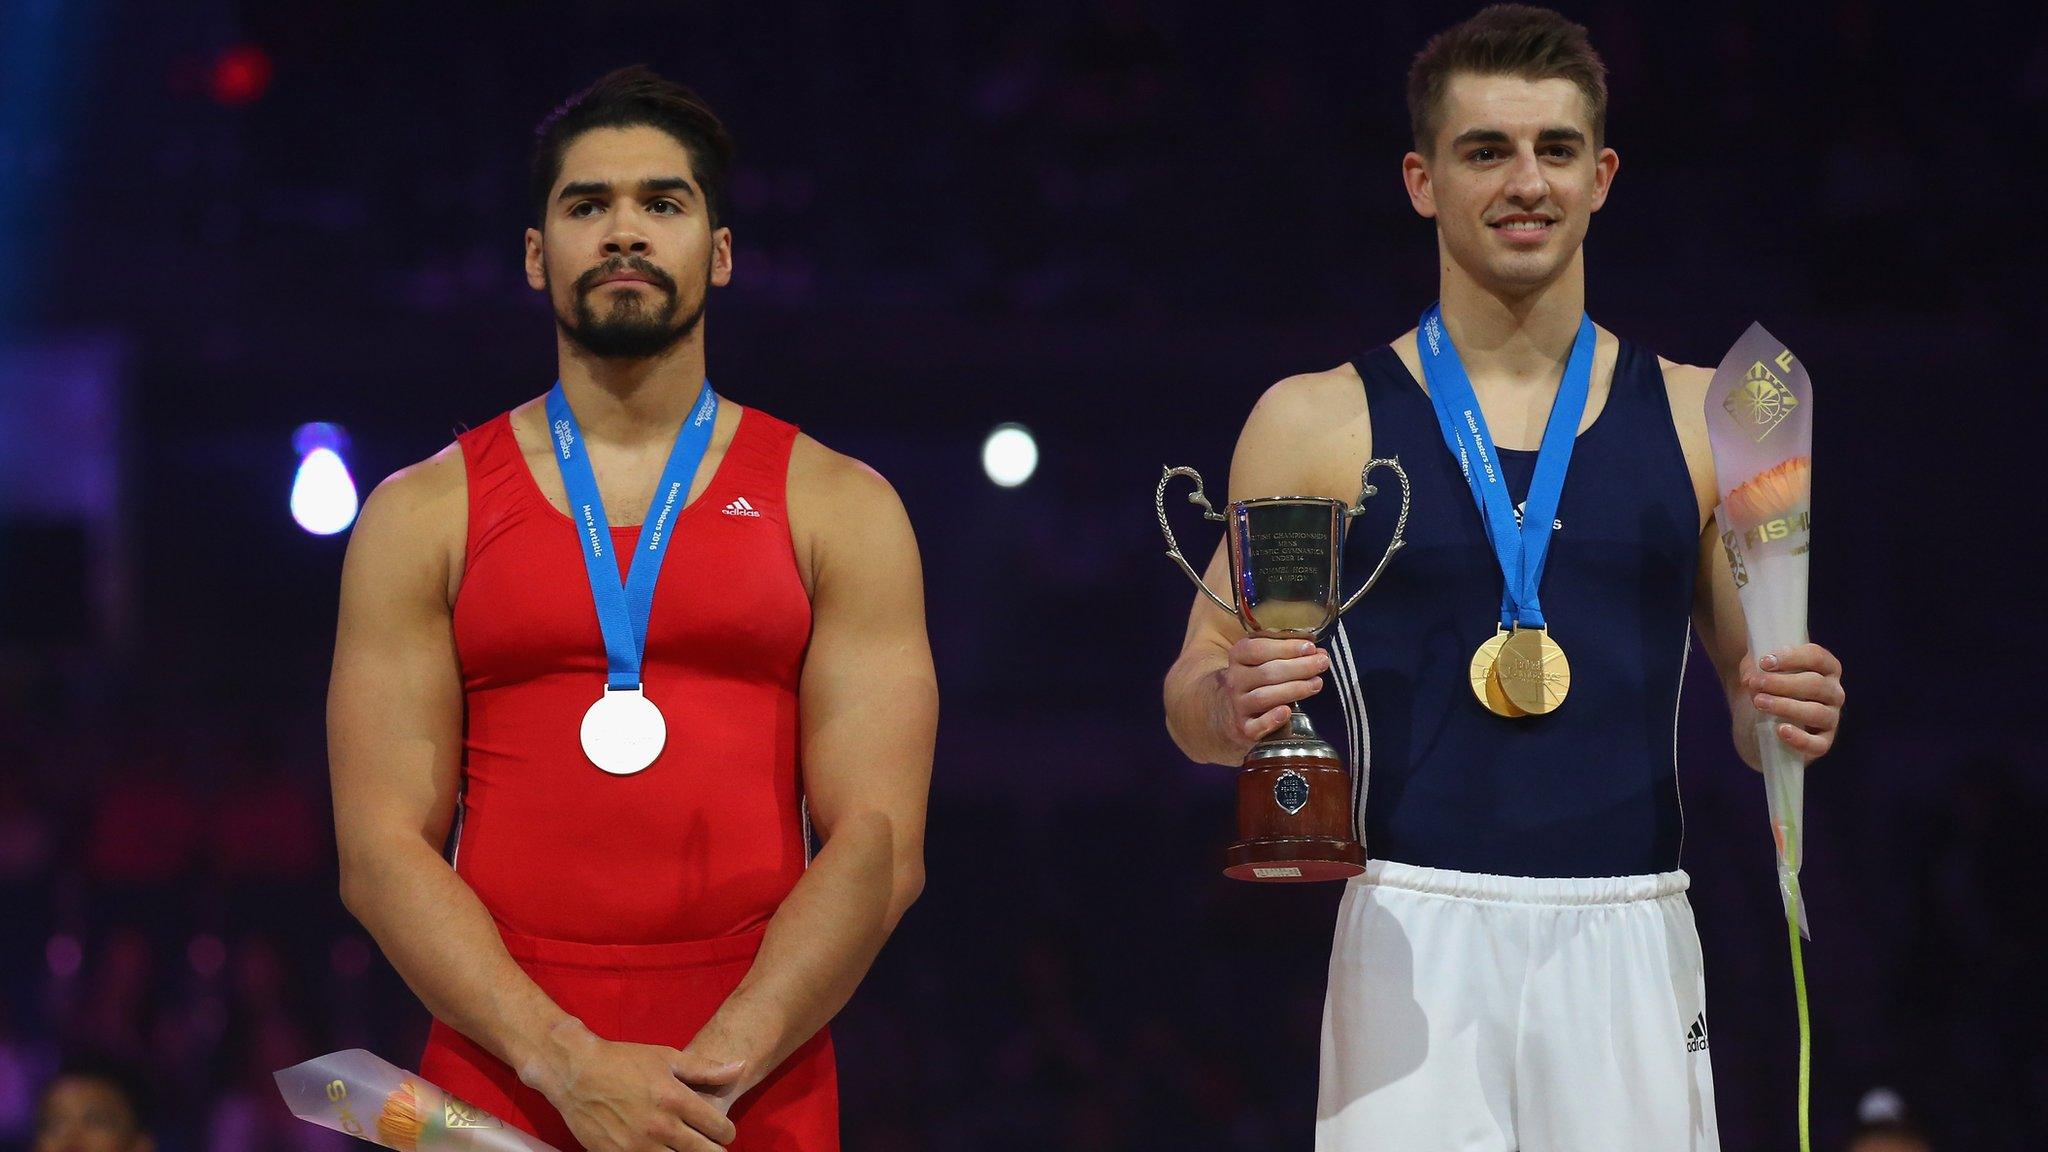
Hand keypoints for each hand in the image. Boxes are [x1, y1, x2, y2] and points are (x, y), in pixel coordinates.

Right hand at [522, 1020, 745, 1151]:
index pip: (720, 1129)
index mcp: (676, 1100)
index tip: (722, 1131)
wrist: (576, 1073)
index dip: (727, 1132)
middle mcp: (660, 1127)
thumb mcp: (667, 1057)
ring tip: (685, 1148)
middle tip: (708, 1145)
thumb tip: (740, 1067)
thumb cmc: (624, 1061)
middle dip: (712, 1151)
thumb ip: (706, 1068)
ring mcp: (638, 1147)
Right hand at [1221, 636, 1328, 751]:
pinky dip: (1271, 720)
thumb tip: (1319, 653)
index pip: (1258, 649)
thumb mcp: (1266, 660)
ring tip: (1317, 683)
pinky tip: (1287, 712)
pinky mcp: (1245, 727)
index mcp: (1238, 657)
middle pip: (1267, 672)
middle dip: (1299, 667)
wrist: (1236, 711)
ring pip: (1264, 697)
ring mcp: (1239, 705)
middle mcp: (1235, 680)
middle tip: (1322, 663)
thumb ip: (1290, 654)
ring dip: (1294, 689)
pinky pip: (1256, 726)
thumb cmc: (1260, 679)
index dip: (1286, 648)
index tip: (1310, 647)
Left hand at [1740, 643, 1844, 763]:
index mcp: (1825, 667)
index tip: (1764, 663)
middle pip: (1816, 684)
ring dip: (1786, 706)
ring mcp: (1831, 718)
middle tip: (1755, 684)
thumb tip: (1751, 679)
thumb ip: (1753, 668)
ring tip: (1758, 703)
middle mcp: (1833, 692)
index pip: (1817, 657)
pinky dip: (1800, 739)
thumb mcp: (1758, 670)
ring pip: (1817, 712)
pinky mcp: (1823, 742)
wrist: (1758, 719)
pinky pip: (1819, 745)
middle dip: (1782, 683)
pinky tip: (1780, 730)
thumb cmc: (1765, 686)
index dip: (1791, 658)